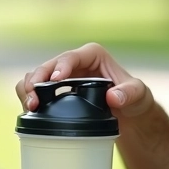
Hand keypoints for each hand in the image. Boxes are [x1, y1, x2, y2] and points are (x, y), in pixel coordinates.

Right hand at [15, 43, 154, 117]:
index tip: (56, 80)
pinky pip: (36, 89)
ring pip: (38, 76)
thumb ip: (130, 94)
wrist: (128, 112)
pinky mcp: (56, 90)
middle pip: (49, 66)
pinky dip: (29, 97)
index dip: (62, 66)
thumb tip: (113, 97)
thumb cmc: (134, 98)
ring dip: (28, 88)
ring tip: (30, 105)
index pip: (73, 57)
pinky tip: (30, 110)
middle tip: (34, 98)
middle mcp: (75, 62)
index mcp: (93, 55)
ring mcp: (63, 76)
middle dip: (38, 79)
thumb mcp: (139, 94)